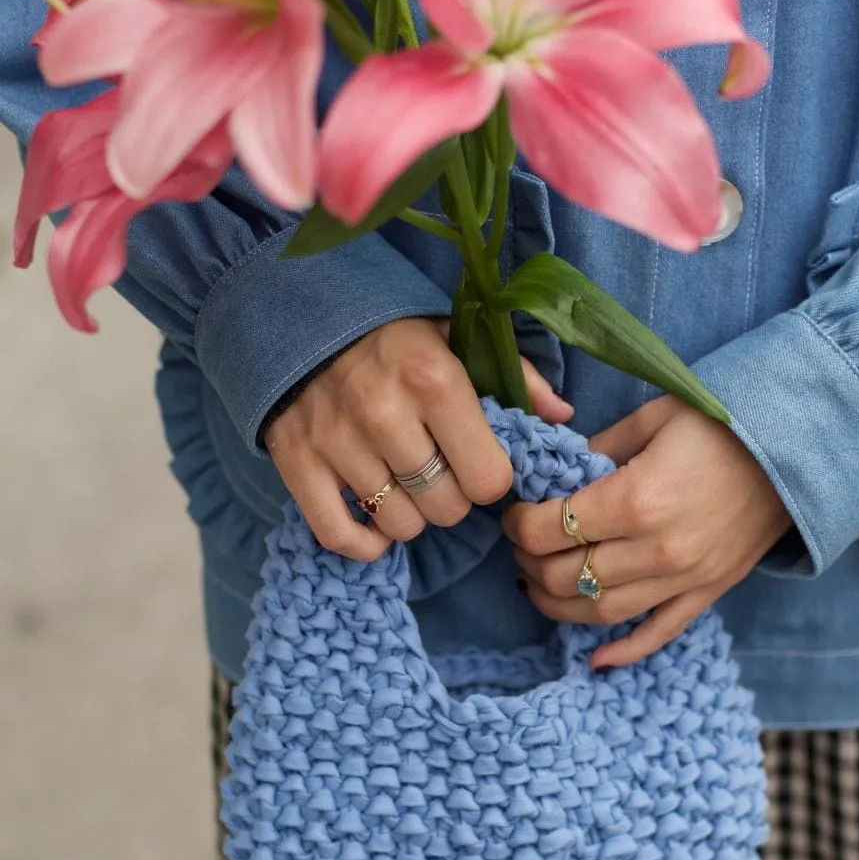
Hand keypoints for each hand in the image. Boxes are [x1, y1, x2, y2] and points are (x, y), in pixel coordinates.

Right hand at [265, 317, 572, 559]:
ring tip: (406, 486)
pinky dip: (364, 542)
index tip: (477, 462)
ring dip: (411, 516)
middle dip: (452, 499)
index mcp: (435, 379)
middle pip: (447, 509)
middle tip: (440, 474)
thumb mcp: (459, 339)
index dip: (490, 478)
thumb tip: (562, 417)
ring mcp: (335, 440)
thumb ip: (517, 377)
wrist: (301, 317)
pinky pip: (338, 535)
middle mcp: (384, 412)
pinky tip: (376, 523)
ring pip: (399, 525)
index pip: (489, 479)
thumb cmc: (395, 337)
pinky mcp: (295, 461)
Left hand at [502, 394, 792, 669]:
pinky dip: (623, 652)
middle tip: (523, 544)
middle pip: (566, 576)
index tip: (515, 512)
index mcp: (637, 500)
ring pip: (599, 613)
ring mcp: (684, 579)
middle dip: (530, 562)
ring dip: (556, 605)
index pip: (550, 529)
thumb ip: (597, 450)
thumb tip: (554, 475)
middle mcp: (657, 550)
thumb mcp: (652, 419)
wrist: (797, 449)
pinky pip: (658, 634)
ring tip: (538, 584)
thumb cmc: (721, 424)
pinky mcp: (707, 594)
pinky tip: (595, 660)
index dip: (519, 523)